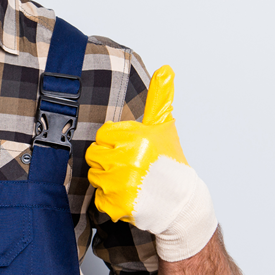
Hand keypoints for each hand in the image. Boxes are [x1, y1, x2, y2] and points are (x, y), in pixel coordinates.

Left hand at [87, 65, 217, 261]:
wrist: (180, 204)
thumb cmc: (169, 162)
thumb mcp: (164, 128)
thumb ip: (160, 97)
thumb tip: (166, 68)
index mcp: (137, 137)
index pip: (102, 134)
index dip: (115, 142)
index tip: (130, 149)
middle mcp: (128, 159)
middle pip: (94, 155)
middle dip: (109, 160)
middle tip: (129, 167)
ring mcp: (122, 184)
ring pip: (94, 177)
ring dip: (108, 181)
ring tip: (130, 182)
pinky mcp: (118, 205)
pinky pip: (98, 199)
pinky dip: (110, 200)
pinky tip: (129, 197)